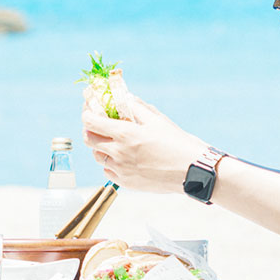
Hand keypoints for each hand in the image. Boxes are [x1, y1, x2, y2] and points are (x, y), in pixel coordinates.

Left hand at [81, 84, 210, 193]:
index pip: (91, 121)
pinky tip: (121, 157)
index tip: (89, 107)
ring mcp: (121, 170)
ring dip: (100, 146)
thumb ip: (136, 107)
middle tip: (98, 123)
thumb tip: (124, 97)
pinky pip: (108, 171)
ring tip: (112, 140)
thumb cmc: (178, 143)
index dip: (86, 112)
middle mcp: (118, 153)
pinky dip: (109, 163)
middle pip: (89, 139)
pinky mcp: (127, 183)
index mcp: (125, 134)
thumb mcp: (157, 119)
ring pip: (98, 156)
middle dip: (90, 129)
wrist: (193, 172)